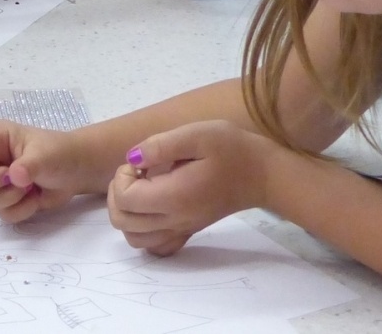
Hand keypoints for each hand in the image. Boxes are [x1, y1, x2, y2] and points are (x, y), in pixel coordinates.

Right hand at [0, 121, 94, 222]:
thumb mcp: (46, 154)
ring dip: (8, 198)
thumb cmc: (59, 153)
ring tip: (30, 188)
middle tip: (9, 180)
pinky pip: (0, 213)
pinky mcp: (3, 201)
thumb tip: (14, 176)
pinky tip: (34, 198)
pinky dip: (20, 210)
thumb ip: (29, 164)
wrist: (76, 173)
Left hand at [107, 120, 271, 254]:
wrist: (263, 174)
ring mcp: (182, 229)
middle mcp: (175, 219)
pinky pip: (156, 246)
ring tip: (141, 189)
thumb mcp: (197, 134)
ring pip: (135, 239)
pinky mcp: (188, 231)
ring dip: (126, 213)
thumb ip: (160, 145)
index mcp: (174, 196)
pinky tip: (152, 208)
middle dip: (118, 194)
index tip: (141, 162)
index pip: (125, 199)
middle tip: (137, 173)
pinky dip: (144, 231)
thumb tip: (132, 158)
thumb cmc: (232, 149)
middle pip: (123, 222)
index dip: (122, 177)